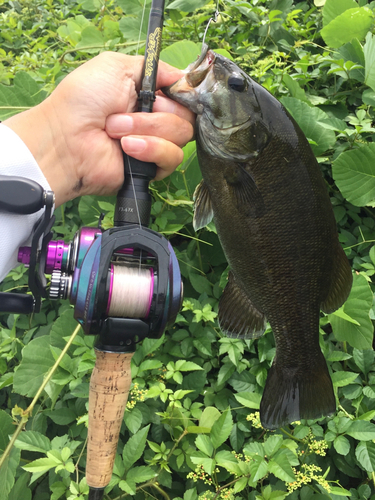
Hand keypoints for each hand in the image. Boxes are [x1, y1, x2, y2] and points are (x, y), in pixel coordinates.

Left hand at [4, 52, 194, 206]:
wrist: (66, 140)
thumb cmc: (83, 100)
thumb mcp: (116, 66)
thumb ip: (154, 67)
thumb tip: (183, 77)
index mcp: (149, 95)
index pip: (185, 94)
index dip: (183, 93)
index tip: (171, 91)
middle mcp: (156, 119)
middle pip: (187, 115)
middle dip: (157, 112)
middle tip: (124, 112)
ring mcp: (156, 145)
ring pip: (181, 135)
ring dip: (147, 129)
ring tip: (116, 131)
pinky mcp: (153, 169)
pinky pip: (172, 157)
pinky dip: (151, 149)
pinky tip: (127, 148)